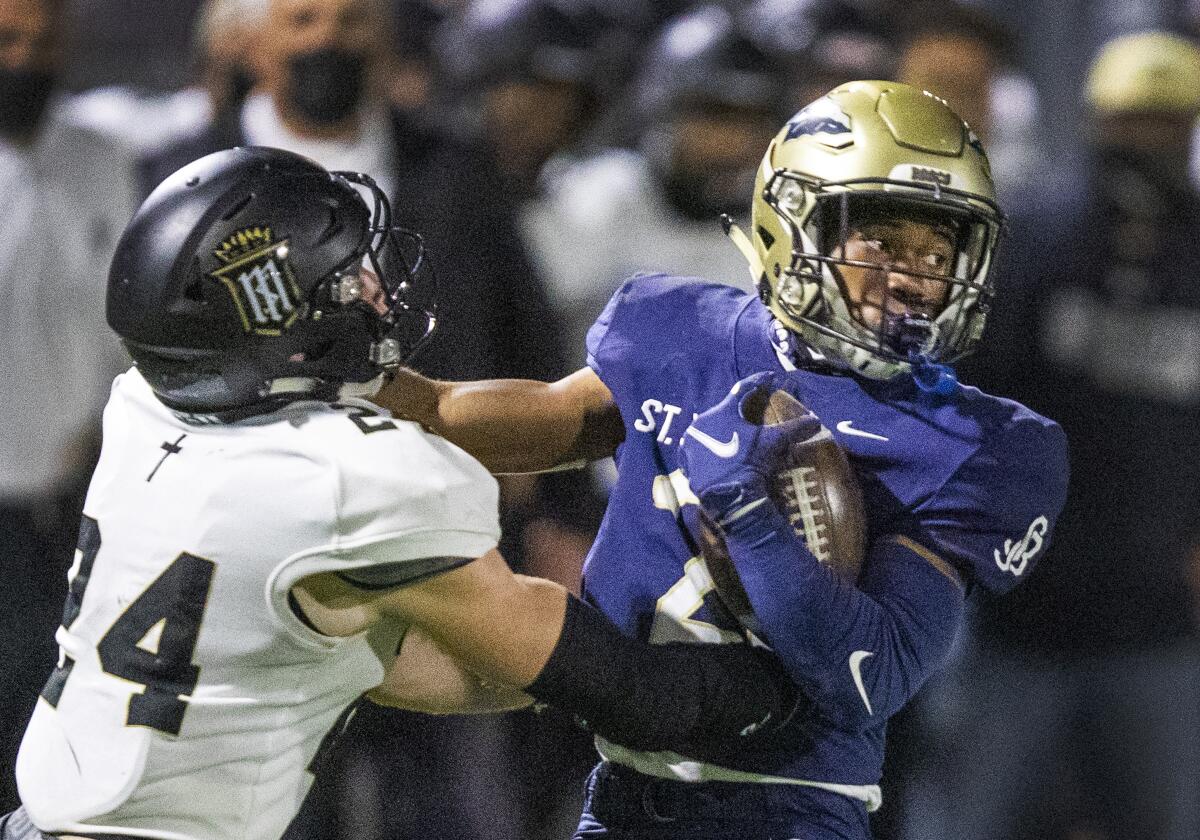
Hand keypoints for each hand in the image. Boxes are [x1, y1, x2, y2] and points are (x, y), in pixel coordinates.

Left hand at [678, 371, 817, 525]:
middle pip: (723, 412)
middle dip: (738, 412)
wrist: (731, 497)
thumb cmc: (751, 462)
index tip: (769, 378)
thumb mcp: (773, 443)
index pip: (742, 390)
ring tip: (735, 436)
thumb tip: (815, 420)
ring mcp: (689, 445)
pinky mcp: (687, 465)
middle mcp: (699, 424)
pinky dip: (710, 451)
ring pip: (708, 431)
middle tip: (752, 412)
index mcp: (720, 413)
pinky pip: (699, 452)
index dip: (758, 382)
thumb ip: (793, 428)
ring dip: (722, 432)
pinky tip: (719, 455)